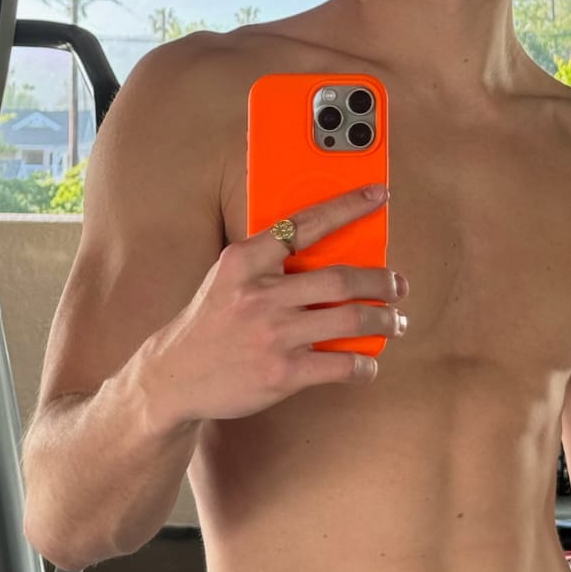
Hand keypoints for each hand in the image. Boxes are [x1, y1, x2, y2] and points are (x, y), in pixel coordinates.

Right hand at [139, 185, 406, 427]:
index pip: (305, 224)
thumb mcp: (227, 279)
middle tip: (397, 285)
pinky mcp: (281, 373)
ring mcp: (272, 334)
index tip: (377, 195)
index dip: (347, 207)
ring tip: (395, 322)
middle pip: (341, 278)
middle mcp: (260, 294)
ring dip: (384, 320)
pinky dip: (364, 365)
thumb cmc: (211, 323)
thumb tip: (331, 252)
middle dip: (381, 281)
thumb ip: (269, 263)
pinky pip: (341, 365)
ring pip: (350, 319)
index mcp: (245, 260)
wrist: (173, 377)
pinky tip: (368, 363)